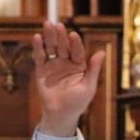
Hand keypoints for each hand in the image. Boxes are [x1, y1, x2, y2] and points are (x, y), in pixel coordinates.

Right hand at [32, 20, 105, 137]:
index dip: (75, 43)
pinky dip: (38, 47)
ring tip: (48, 24)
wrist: (61, 115)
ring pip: (52, 47)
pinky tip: (37, 37)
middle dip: (61, 36)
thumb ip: (93, 70)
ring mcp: (54, 65)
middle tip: (59, 25)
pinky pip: (40, 56)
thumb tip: (102, 52)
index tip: (74, 35)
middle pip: (64, 46)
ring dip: (49, 36)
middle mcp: (66, 62)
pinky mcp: (42, 70)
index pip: (77, 51)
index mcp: (79, 65)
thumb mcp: (88, 87)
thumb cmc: (78, 103)